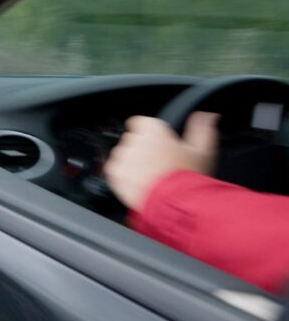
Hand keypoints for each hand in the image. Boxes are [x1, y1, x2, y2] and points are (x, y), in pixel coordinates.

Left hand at [104, 112, 218, 211]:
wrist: (174, 205)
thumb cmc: (188, 178)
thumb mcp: (202, 151)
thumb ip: (202, 128)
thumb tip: (207, 115)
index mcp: (153, 129)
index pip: (141, 122)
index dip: (150, 133)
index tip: (157, 144)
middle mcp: (134, 140)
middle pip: (133, 139)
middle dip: (143, 149)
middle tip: (158, 164)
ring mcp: (122, 156)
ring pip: (124, 154)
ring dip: (133, 162)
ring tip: (151, 176)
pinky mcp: (113, 172)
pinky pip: (115, 169)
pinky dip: (125, 175)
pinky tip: (141, 183)